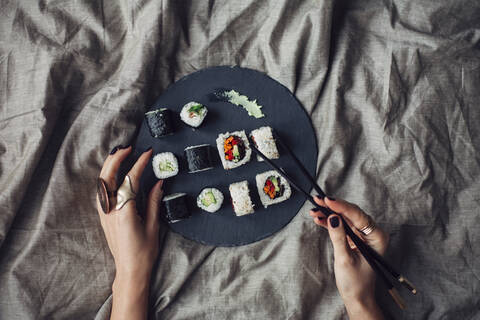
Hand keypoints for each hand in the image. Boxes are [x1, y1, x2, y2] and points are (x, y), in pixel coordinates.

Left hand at [96, 145, 163, 319]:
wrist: (129, 270)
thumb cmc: (144, 252)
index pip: (130, 180)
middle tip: (129, 147)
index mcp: (124, 212)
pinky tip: (114, 172)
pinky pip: (102, 191)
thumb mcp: (153, 226)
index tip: (147, 153)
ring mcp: (104, 213)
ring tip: (120, 155)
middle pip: (108, 177)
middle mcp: (110, 210)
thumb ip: (153, 202)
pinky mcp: (103, 216)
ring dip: (110, 166)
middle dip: (117, 159)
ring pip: (101, 182)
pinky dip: (107, 177)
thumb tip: (158, 182)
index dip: (139, 164)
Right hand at [309, 197, 388, 319]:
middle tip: (318, 200)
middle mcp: (372, 233)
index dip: (342, 206)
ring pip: (344, 218)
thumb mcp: (345, 259)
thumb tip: (332, 217)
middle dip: (333, 207)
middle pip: (351, 214)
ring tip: (314, 210)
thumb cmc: (355, 282)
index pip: (358, 216)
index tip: (328, 200)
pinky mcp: (354, 238)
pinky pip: (341, 226)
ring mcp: (362, 235)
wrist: (356, 297)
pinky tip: (318, 218)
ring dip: (329, 214)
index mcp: (377, 237)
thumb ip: (339, 237)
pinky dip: (330, 222)